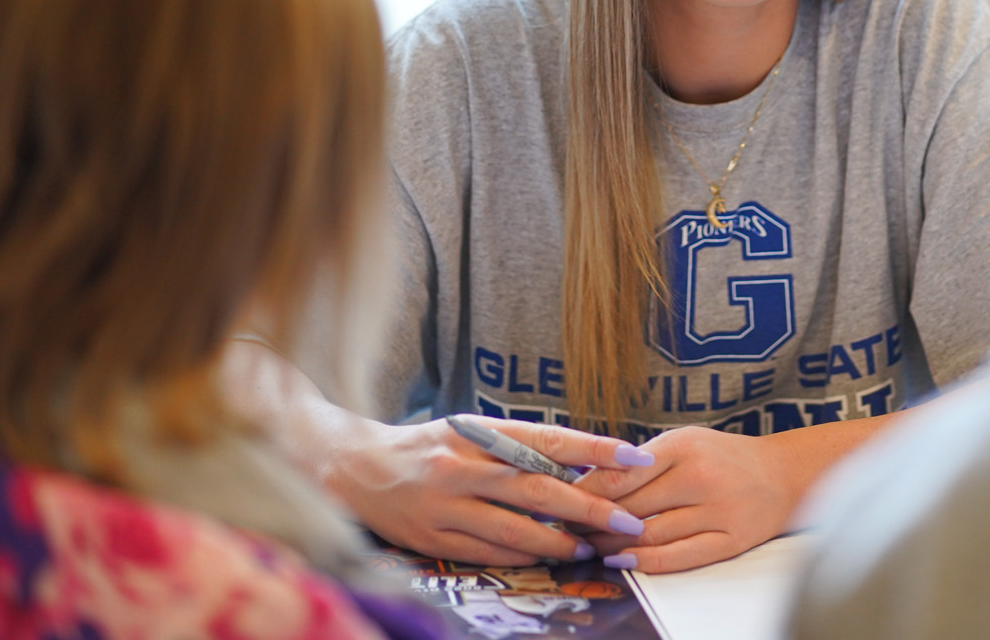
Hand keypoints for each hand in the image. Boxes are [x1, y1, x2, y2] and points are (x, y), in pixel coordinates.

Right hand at [326, 416, 654, 566]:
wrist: (355, 468)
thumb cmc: (426, 447)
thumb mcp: (469, 431)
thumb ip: (516, 446)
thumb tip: (577, 464)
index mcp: (478, 432)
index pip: (547, 439)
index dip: (593, 450)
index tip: (634, 457)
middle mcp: (463, 466)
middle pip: (538, 488)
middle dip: (589, 507)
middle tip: (628, 521)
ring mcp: (447, 505)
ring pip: (515, 528)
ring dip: (560, 541)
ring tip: (593, 547)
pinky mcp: (433, 538)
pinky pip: (488, 552)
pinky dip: (523, 556)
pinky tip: (549, 558)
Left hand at [573, 425, 801, 573]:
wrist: (782, 474)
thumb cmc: (722, 457)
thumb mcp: (684, 442)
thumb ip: (641, 461)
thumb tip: (587, 482)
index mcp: (685, 445)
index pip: (623, 472)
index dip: (587, 492)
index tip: (562, 501)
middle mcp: (701, 476)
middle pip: (632, 506)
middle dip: (594, 520)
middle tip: (567, 528)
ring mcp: (718, 511)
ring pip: (650, 534)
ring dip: (613, 543)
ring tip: (589, 545)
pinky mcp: (730, 541)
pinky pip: (679, 556)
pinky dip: (645, 561)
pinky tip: (622, 559)